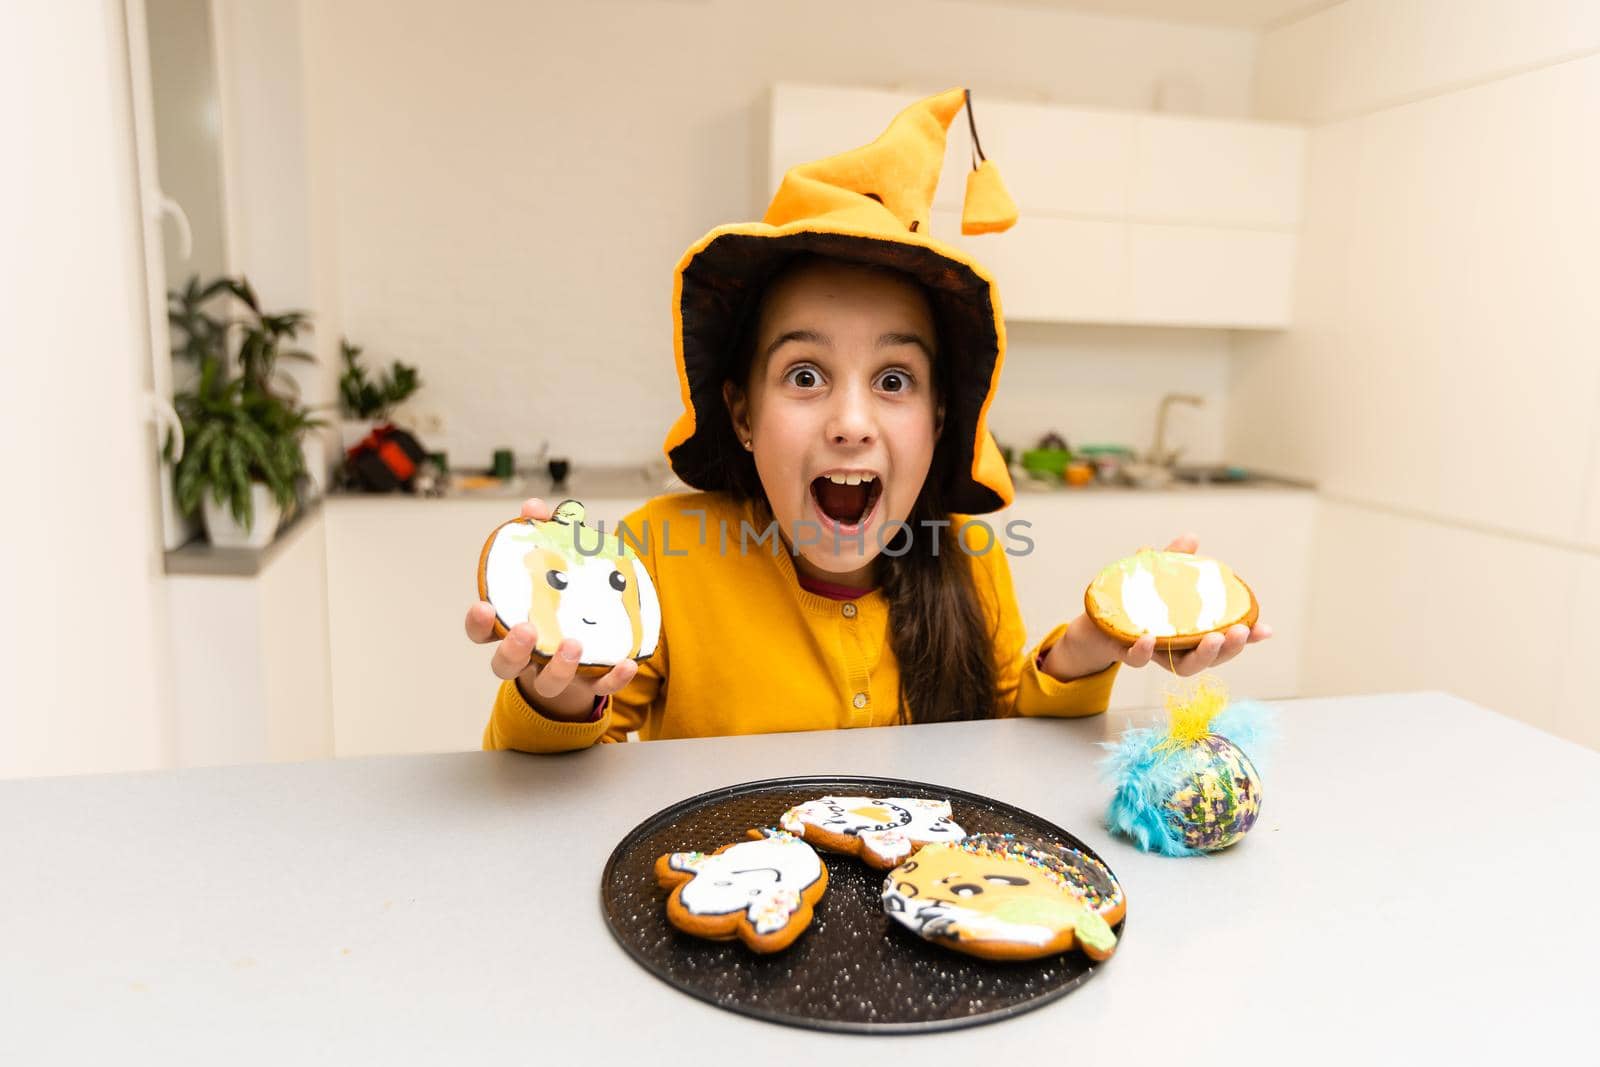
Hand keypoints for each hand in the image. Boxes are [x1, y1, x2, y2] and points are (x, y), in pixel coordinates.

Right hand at [464, 496, 638, 720]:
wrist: (585, 652)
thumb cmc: (560, 602)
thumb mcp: (551, 568)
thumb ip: (540, 537)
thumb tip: (533, 507)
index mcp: (511, 628)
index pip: (481, 632)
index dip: (477, 623)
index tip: (482, 606)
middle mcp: (529, 657)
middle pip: (505, 664)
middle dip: (513, 649)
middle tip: (527, 630)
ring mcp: (557, 673)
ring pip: (548, 683)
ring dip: (559, 667)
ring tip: (574, 645)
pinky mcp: (589, 683)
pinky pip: (599, 686)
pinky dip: (613, 678)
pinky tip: (628, 663)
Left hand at [1041, 532, 1272, 681]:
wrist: (1094, 621)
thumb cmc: (1134, 602)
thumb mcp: (1155, 577)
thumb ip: (1172, 561)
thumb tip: (1191, 538)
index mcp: (1192, 634)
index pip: (1225, 639)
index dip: (1247, 637)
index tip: (1266, 629)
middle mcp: (1177, 650)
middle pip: (1211, 659)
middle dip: (1229, 649)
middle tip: (1238, 633)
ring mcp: (1155, 655)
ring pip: (1183, 666)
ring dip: (1201, 655)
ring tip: (1212, 639)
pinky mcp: (1126, 653)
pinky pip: (1136, 658)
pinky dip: (1143, 651)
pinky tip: (1149, 639)